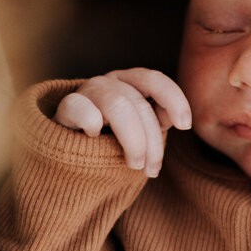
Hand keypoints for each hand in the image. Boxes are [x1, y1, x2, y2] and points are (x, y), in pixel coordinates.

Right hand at [54, 69, 190, 175]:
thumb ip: (157, 121)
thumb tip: (176, 119)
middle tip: (151, 169)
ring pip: (117, 106)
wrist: (69, 157)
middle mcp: (109, 81)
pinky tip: (94, 137)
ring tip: (134, 165)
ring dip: (132, 140)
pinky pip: (83, 109)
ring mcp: (87, 92)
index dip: (173, 99)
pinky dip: (92, 124)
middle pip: (139, 103)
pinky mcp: (66, 107)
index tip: (184, 125)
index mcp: (129, 82)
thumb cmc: (109, 142)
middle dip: (151, 140)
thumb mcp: (138, 130)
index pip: (154, 80)